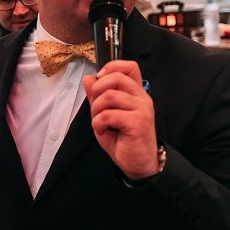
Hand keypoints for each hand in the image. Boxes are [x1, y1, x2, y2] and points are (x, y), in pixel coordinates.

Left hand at [82, 60, 158, 179]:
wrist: (138, 163)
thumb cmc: (124, 139)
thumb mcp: (105, 114)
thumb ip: (97, 96)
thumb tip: (88, 78)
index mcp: (136, 93)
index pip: (129, 67)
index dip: (111, 67)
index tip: (99, 81)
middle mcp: (142, 98)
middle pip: (116, 77)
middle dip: (97, 90)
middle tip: (96, 107)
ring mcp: (142, 109)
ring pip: (110, 95)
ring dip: (96, 109)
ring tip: (99, 122)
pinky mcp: (138, 122)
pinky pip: (109, 114)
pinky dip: (99, 123)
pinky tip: (103, 130)